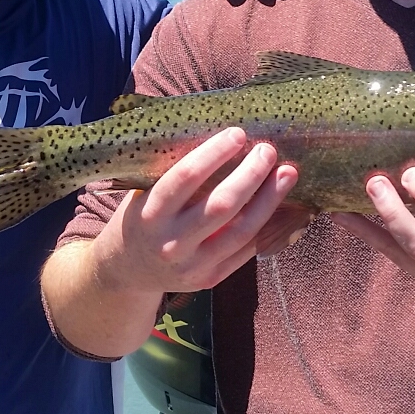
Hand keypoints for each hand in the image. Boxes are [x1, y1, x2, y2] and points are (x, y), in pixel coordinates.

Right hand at [96, 128, 302, 293]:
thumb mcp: (144, 194)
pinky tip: (281, 203)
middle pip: (222, 205)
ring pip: (242, 231)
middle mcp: (171, 242)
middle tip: (267, 150)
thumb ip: (174, 174)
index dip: (214, 154)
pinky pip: (246, 250)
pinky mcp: (210, 279)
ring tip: (287, 173)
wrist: (127, 270)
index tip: (238, 133)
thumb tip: (224, 141)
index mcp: (150, 214)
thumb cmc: (141, 218)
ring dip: (269, 199)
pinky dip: (267, 224)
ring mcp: (192, 266)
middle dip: (250, 174)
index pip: (185, 178)